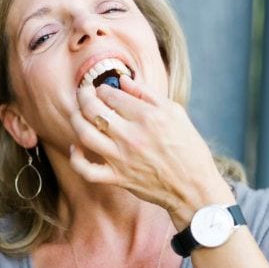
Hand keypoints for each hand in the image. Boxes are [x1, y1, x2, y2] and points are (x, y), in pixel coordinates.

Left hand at [69, 76, 231, 228]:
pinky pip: (86, 170)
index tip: (103, 90)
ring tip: (78, 114)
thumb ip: (147, 94)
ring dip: (75, 120)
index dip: (102, 88)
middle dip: (83, 97)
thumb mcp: (175, 112)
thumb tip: (122, 80)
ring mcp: (121, 158)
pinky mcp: (117, 178)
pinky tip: (76, 148)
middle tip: (84, 94)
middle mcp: (131, 135)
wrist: (193, 187)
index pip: (111, 94)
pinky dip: (77, 159)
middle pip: (93, 110)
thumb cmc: (188, 148)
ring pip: (84, 134)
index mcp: (147, 116)